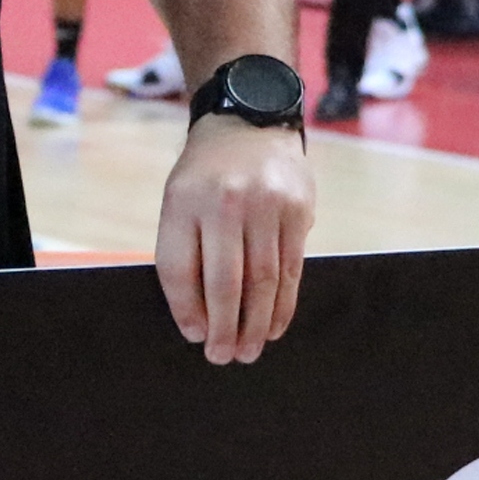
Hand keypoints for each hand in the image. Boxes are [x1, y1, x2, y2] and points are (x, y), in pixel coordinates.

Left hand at [157, 111, 312, 366]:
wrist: (250, 121)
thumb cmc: (206, 175)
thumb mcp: (180, 198)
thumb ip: (185, 249)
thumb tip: (199, 318)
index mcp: (183, 201)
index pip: (180, 270)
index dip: (187, 311)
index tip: (194, 337)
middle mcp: (224, 202)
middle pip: (225, 282)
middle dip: (224, 329)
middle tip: (223, 358)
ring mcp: (265, 205)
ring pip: (262, 281)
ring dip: (256, 324)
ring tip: (249, 351)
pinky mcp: (298, 209)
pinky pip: (291, 269)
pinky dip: (283, 304)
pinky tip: (274, 325)